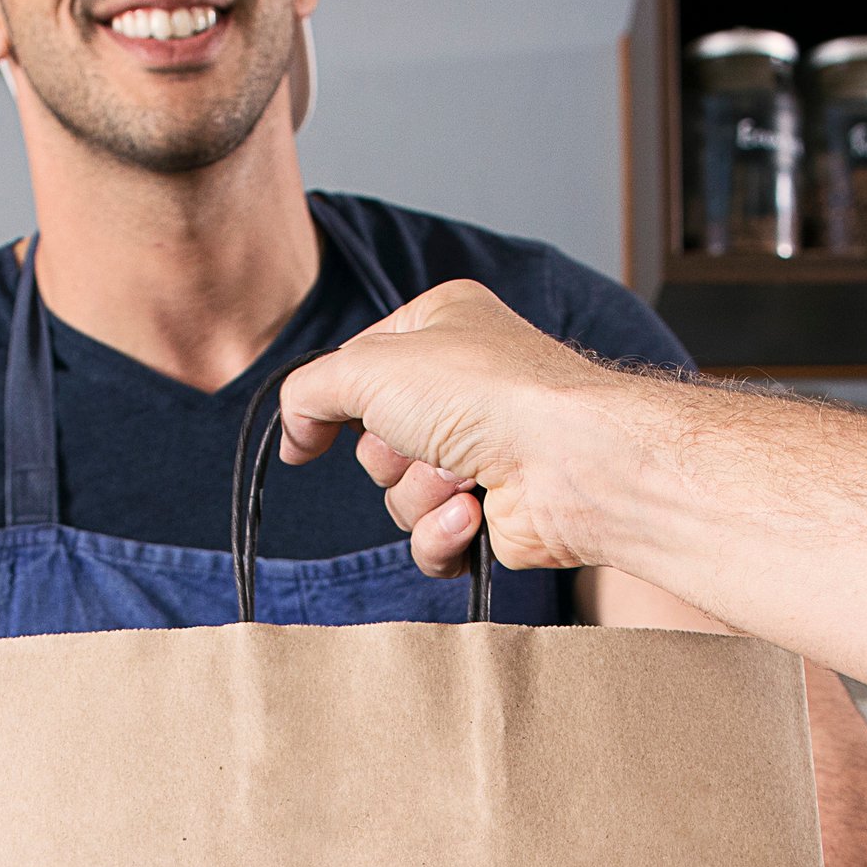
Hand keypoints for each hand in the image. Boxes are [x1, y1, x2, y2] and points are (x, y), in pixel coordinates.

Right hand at [276, 280, 646, 581]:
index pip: (358, 367)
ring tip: (466, 476)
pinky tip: (475, 515)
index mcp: (441, 325)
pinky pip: (430, 540)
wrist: (570, 460)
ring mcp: (484, 449)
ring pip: (400, 495)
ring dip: (421, 494)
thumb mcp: (368, 368)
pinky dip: (443, 535)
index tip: (316, 430)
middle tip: (429, 439)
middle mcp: (465, 383)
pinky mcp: (496, 511)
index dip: (339, 400)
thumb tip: (295, 435)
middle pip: (375, 441)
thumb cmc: (484, 394)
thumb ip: (308, 393)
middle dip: (393, 454)